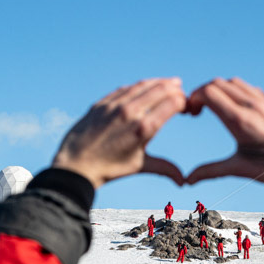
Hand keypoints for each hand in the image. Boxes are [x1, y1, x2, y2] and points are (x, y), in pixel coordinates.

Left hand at [52, 78, 185, 188]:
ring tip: (170, 83)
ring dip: (159, 82)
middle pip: (161, 89)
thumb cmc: (109, 168)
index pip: (173, 102)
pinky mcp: (102, 103)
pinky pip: (125, 88)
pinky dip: (139, 86)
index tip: (187, 106)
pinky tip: (145, 87)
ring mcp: (115, 105)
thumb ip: (165, 168)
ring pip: (143, 85)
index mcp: (144, 128)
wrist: (76, 165)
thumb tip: (183, 181)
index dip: (184, 101)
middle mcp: (131, 112)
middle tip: (181, 91)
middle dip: (175, 89)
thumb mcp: (139, 166)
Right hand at [184, 77, 263, 183]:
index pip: (209, 92)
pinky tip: (234, 109)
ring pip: (233, 82)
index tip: (191, 114)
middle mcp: (252, 106)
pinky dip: (234, 92)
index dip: (193, 98)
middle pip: (217, 83)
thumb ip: (210, 171)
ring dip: (218, 91)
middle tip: (197, 111)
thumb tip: (187, 181)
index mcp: (240, 121)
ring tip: (214, 108)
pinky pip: (248, 88)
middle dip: (202, 93)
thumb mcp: (238, 168)